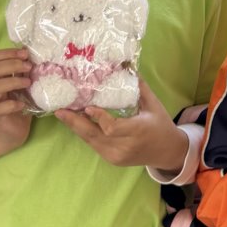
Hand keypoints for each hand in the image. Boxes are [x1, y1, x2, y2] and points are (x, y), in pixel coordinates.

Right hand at [0, 48, 33, 153]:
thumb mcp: (22, 85)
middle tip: (29, 66)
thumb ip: (23, 72)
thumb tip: (31, 53)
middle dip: (12, 65)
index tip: (24, 53)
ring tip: (28, 83)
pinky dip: (11, 104)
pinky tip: (22, 104)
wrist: (8, 132)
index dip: (7, 53)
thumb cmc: (16, 104)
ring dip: (12, 82)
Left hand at [55, 80, 188, 169]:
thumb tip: (127, 67)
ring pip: (91, 141)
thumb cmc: (161, 125)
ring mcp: (116, 156)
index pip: (112, 128)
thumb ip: (140, 87)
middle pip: (95, 136)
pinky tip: (76, 122)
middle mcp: (124, 146)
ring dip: (76, 127)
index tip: (86, 107)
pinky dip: (85, 132)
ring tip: (63, 114)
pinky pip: (94, 145)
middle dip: (75, 123)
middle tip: (60, 110)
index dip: (99, 118)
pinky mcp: (112, 160)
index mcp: (137, 131)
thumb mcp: (154, 104)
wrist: (167, 152)